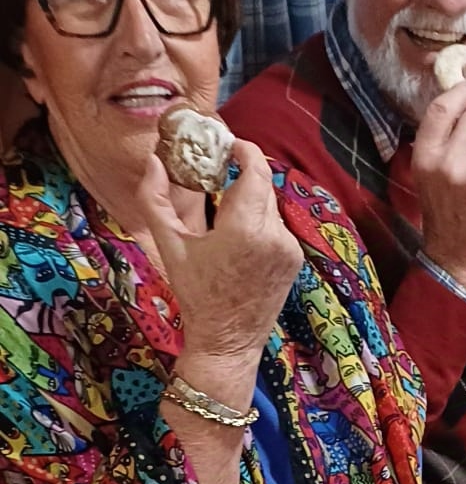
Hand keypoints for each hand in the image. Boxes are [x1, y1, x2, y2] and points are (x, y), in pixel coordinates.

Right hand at [137, 139, 303, 364]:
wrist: (228, 340)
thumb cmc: (196, 294)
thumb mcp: (169, 246)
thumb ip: (155, 199)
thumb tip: (153, 161)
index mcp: (246, 229)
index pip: (256, 172)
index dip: (245, 150)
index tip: (229, 143)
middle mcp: (275, 235)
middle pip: (262, 187)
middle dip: (242, 177)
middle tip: (217, 171)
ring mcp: (289, 247)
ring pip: (270, 207)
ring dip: (250, 202)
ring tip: (224, 214)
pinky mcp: (295, 258)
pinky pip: (277, 227)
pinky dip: (260, 224)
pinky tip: (239, 242)